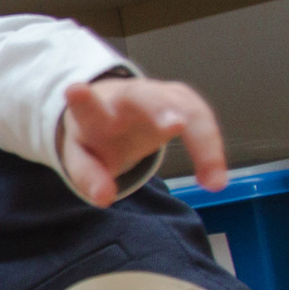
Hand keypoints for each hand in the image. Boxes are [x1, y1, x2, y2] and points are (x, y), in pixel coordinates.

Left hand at [58, 76, 226, 205]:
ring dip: (200, 137)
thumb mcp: (83, 157)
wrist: (112, 108)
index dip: (82, 101)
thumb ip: (88, 176)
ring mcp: (160, 96)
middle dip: (159, 108)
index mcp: (95, 111)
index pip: (87, 108)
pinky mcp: (182, 101)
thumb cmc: (96, 135)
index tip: (75, 91)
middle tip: (175, 124)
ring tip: (211, 179)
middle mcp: (128, 98)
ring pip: (184, 107)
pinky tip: (213, 180)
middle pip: (143, 97)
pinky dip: (210, 150)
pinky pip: (202, 121)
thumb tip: (104, 198)